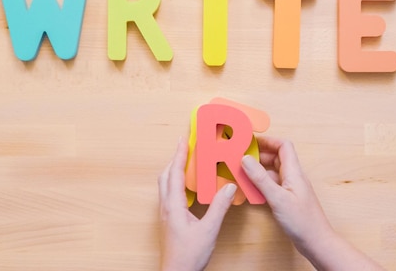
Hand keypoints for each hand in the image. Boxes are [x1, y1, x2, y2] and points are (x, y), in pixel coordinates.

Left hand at [158, 137, 236, 270]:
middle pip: (166, 175)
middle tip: (186, 147)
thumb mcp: (209, 230)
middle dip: (175, 159)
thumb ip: (219, 207)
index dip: (179, 154)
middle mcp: (166, 207)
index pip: (175, 173)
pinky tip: (188, 186)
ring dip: (175, 170)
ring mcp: (166, 214)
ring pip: (166, 185)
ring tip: (187, 162)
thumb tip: (229, 187)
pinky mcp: (169, 220)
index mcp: (173, 206)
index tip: (184, 139)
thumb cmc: (188, 256)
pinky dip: (177, 183)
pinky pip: (170, 194)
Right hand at [241, 136, 383, 270]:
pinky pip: (272, 185)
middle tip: (241, 158)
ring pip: (272, 172)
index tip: (250, 141)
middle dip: (258, 155)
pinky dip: (260, 184)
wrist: (316, 242)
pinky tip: (250, 190)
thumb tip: (246, 159)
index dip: (268, 141)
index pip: (283, 146)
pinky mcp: (287, 199)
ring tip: (242, 173)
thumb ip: (260, 178)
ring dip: (258, 171)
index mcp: (294, 172)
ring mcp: (290, 188)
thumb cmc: (303, 222)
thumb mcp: (278, 198)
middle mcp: (293, 177)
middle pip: (276, 157)